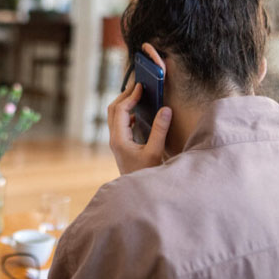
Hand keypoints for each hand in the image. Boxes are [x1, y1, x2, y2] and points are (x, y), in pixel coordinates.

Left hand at [107, 43, 171, 174]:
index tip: (141, 86)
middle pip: (113, 109)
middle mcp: (114, 139)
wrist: (137, 193)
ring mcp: (116, 142)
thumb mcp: (155, 152)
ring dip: (124, 103)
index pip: (121, 110)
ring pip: (114, 116)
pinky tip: (138, 113)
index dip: (131, 96)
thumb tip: (166, 109)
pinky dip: (127, 113)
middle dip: (124, 95)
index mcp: (119, 139)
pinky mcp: (120, 145)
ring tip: (138, 94)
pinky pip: (119, 123)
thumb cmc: (146, 174)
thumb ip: (160, 130)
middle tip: (138, 85)